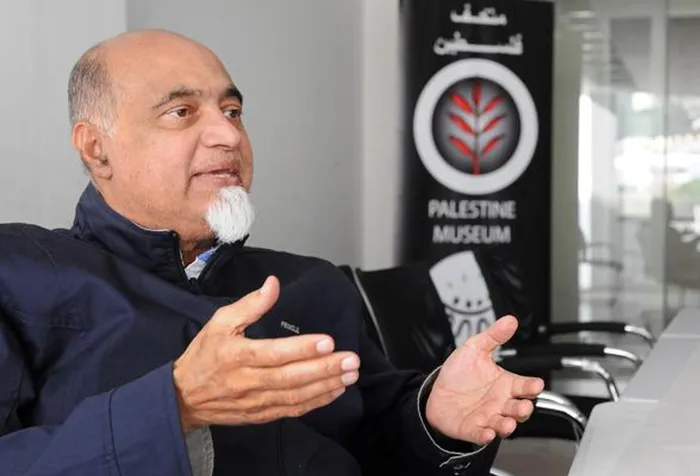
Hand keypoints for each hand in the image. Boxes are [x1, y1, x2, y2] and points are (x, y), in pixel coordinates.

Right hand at [173, 276, 360, 432]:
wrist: (183, 398)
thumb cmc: (204, 356)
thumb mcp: (220, 322)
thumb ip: (250, 304)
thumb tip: (273, 284)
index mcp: (237, 356)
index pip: (274, 353)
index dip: (302, 349)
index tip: (327, 341)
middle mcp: (248, 382)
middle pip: (291, 377)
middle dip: (324, 369)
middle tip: (351, 360)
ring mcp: (256, 401)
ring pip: (296, 396)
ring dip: (326, 386)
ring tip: (350, 375)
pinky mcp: (262, 415)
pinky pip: (292, 410)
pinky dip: (316, 402)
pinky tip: (335, 390)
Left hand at [425, 316, 543, 444]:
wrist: (437, 391)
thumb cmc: (460, 373)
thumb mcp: (475, 349)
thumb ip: (493, 336)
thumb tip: (510, 320)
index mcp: (505, 384)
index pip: (524, 386)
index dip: (532, 386)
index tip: (536, 384)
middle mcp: (500, 403)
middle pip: (518, 409)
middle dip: (523, 409)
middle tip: (523, 406)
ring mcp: (488, 417)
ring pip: (503, 424)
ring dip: (507, 425)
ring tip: (508, 423)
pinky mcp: (473, 429)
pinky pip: (481, 435)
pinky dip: (484, 436)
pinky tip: (486, 433)